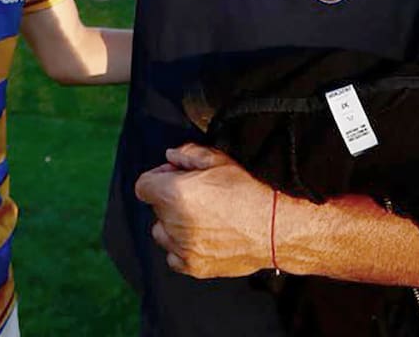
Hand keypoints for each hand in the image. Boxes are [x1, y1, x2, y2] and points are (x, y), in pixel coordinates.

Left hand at [134, 144, 270, 278]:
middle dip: (169, 198)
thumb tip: (170, 156)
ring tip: (200, 217)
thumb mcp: (220, 160)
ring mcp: (182, 247)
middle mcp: (172, 222)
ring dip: (173, 224)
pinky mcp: (193, 266)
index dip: (158, 177)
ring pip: (162, 232)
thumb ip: (188, 153)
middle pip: (155, 207)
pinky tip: (202, 236)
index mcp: (173, 193)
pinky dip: (182, 247)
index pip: (143, 186)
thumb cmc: (250, 191)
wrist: (275, 228)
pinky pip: (174, 256)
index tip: (175, 176)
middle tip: (197, 194)